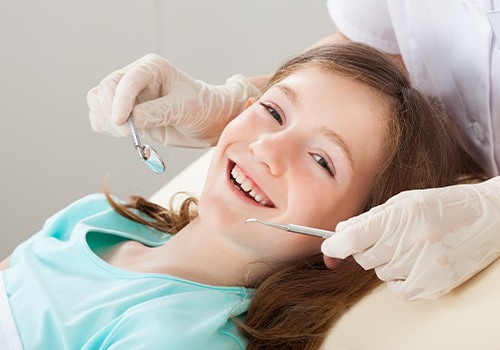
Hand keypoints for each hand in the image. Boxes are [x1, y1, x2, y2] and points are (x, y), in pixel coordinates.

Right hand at [87, 54, 260, 146]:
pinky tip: (126, 134)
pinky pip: (100, 117)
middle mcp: (136, 78)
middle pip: (105, 89)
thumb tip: (131, 120)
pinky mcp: (125, 112)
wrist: (208, 121)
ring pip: (97, 102)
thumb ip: (158, 112)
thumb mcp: (184, 109)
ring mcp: (127, 95)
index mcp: (152, 68)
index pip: (126, 80)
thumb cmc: (202, 108)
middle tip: (128, 133)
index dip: (119, 101)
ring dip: (106, 121)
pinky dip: (105, 128)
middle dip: (111, 112)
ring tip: (130, 134)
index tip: (121, 122)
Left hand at [322, 176, 499, 299]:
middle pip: (364, 258)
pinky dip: (398, 278)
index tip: (329, 247)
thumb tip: (340, 231)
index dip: (334, 245)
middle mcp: (412, 241)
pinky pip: (397, 289)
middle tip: (382, 238)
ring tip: (408, 246)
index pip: (353, 238)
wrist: (488, 219)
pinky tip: (414, 262)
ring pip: (380, 272)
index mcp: (402, 215)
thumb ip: (371, 218)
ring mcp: (425, 265)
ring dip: (385, 261)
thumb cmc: (442, 205)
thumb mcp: (404, 202)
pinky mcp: (435, 284)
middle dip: (364, 249)